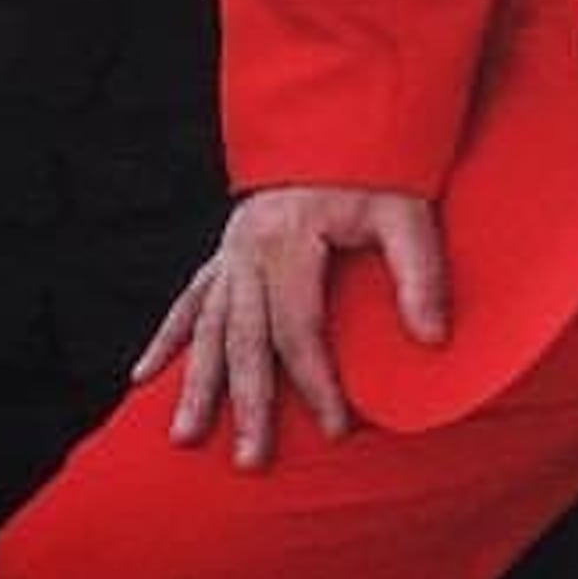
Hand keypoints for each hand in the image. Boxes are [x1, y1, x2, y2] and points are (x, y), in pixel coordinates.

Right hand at [136, 185, 449, 471]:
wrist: (338, 117)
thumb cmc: (377, 165)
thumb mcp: (407, 211)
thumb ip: (420, 275)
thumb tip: (433, 340)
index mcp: (287, 240)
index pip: (299, 330)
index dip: (317, 383)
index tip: (337, 429)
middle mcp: (246, 250)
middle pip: (243, 340)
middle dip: (247, 404)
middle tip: (251, 461)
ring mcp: (229, 251)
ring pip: (207, 329)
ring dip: (196, 385)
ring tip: (185, 436)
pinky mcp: (224, 251)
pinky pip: (188, 301)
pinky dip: (167, 339)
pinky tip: (143, 377)